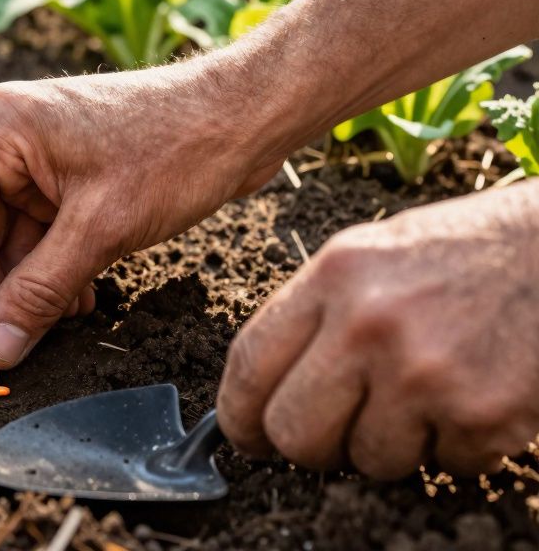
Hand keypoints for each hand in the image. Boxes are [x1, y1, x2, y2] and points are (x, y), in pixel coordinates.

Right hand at [0, 61, 281, 367]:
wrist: (247, 115)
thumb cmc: (180, 150)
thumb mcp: (103, 230)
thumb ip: (39, 292)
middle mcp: (4, 137)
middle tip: (6, 351)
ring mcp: (32, 154)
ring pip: (1, 239)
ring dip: (21, 288)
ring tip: (50, 328)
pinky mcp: (61, 171)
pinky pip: (34, 232)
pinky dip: (46, 271)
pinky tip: (74, 302)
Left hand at [217, 181, 538, 478]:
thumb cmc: (466, 253)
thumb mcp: (372, 255)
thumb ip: (315, 315)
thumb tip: (261, 392)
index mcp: (334, 276)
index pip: (249, 366)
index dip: (239, 416)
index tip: (247, 435)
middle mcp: (369, 324)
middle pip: (293, 433)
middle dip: (310, 446)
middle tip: (338, 432)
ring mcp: (425, 373)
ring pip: (367, 460)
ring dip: (394, 444)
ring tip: (426, 393)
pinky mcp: (481, 415)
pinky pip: (442, 466)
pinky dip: (457, 447)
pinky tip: (473, 395)